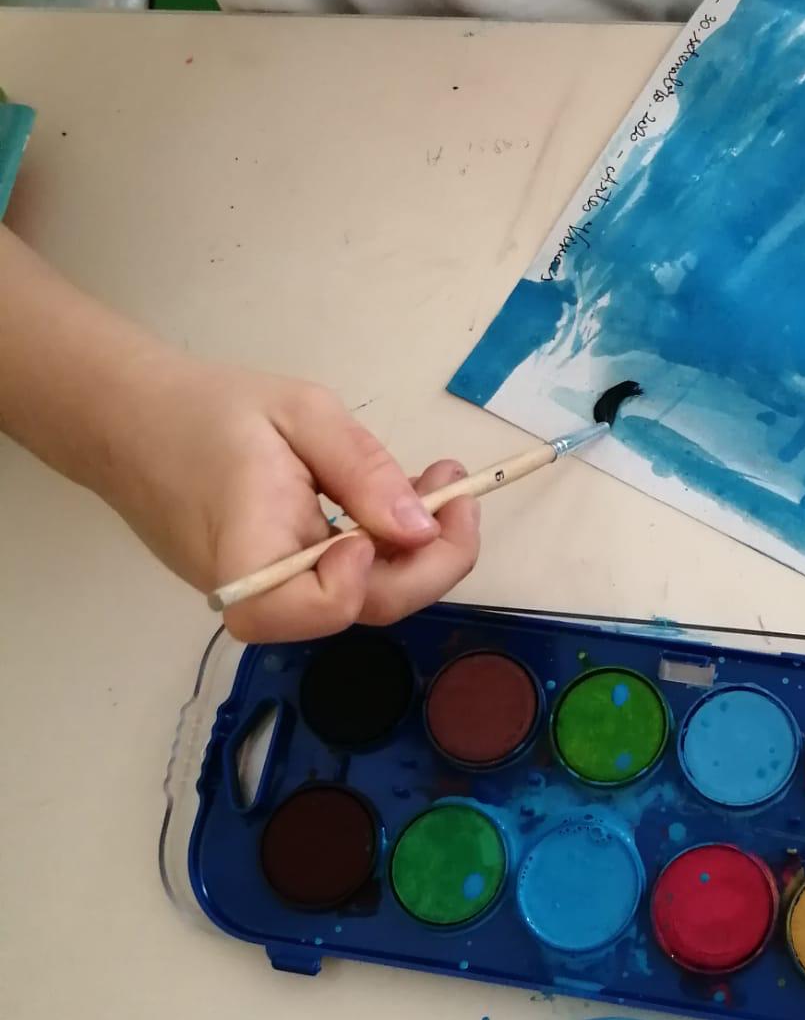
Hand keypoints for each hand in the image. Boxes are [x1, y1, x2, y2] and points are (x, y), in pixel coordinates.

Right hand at [98, 354, 479, 641]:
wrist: (132, 422)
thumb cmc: (208, 409)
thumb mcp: (301, 413)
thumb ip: (362, 471)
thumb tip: (422, 528)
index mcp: (247, 550)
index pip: (313, 610)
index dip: (360, 580)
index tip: (374, 524)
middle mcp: (258, 591)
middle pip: (360, 609)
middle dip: (431, 559)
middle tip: (457, 487)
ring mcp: (268, 596)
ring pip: (361, 597)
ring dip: (415, 549)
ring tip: (435, 480)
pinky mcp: (280, 587)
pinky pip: (342, 581)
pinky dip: (385, 546)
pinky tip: (397, 500)